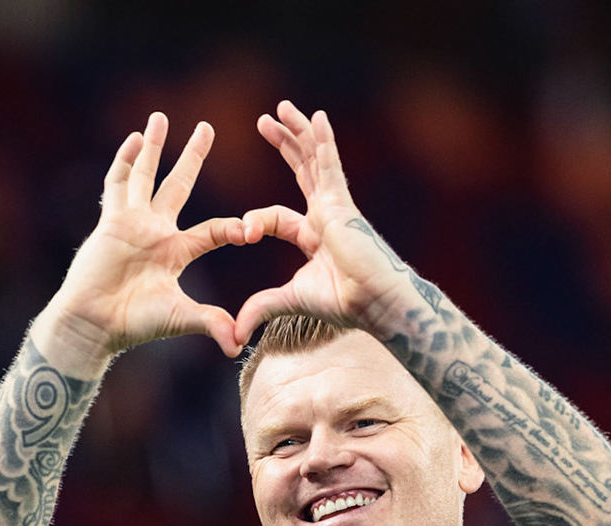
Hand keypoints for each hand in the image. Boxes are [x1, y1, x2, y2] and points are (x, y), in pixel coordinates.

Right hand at [43, 113, 247, 365]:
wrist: (95, 324)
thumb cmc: (135, 323)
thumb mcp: (181, 318)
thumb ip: (211, 323)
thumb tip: (239, 346)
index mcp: (176, 251)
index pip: (214, 230)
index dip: (234, 229)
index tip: (253, 229)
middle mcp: (156, 231)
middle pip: (178, 184)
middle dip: (193, 156)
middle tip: (207, 127)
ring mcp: (132, 222)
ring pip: (145, 176)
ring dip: (154, 147)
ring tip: (161, 117)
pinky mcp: (111, 221)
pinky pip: (117, 184)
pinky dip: (125, 161)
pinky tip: (135, 138)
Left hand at [233, 102, 435, 346]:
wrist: (374, 302)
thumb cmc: (343, 304)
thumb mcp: (289, 301)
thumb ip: (261, 307)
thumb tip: (235, 332)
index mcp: (313, 235)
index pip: (276, 216)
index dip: (255, 221)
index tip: (243, 234)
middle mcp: (325, 215)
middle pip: (300, 170)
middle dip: (283, 144)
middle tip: (263, 121)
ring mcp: (335, 205)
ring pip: (313, 160)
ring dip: (297, 132)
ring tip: (281, 107)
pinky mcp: (342, 203)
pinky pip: (329, 164)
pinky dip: (322, 140)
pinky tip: (315, 116)